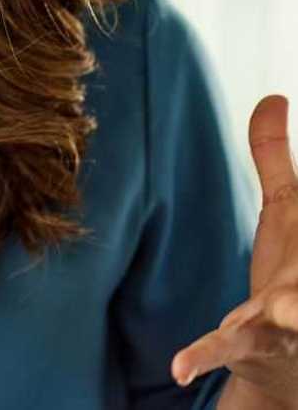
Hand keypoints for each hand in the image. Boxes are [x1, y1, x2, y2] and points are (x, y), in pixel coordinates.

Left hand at [171, 94, 297, 407]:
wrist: (289, 356)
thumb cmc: (292, 273)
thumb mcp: (289, 212)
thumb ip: (277, 158)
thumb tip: (274, 96)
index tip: (296, 221)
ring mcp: (288, 319)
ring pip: (293, 317)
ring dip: (293, 315)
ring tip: (287, 312)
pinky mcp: (251, 342)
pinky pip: (229, 348)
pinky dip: (204, 356)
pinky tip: (180, 369)